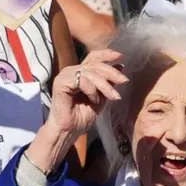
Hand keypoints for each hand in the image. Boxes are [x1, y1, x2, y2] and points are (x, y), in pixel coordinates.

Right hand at [26, 49, 127, 174]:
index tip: (120, 57)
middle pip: (95, 64)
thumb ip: (108, 82)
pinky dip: (92, 90)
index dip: (107, 55)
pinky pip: (82, 80)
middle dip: (112, 73)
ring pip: (91, 72)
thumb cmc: (82, 117)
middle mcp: (72, 71)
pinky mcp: (61, 82)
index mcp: (80, 73)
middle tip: (124, 81)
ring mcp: (65, 76)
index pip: (93, 57)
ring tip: (112, 97)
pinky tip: (94, 100)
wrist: (70, 130)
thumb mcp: (101, 97)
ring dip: (105, 85)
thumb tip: (121, 66)